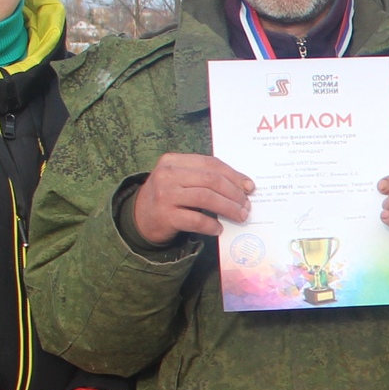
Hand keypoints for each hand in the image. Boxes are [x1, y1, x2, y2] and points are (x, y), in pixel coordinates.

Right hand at [131, 152, 252, 244]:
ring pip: (206, 198)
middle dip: (234, 193)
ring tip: (240, 216)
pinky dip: (211, 225)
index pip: (210, 164)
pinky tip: (219, 228)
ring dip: (228, 208)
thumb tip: (242, 187)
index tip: (249, 187)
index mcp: (173, 161)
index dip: (233, 175)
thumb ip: (203, 178)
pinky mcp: (165, 216)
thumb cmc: (168, 197)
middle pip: (211, 180)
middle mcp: (167, 175)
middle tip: (246, 205)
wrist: (139, 218)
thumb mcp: (180, 179)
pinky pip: (196, 220)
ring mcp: (165, 195)